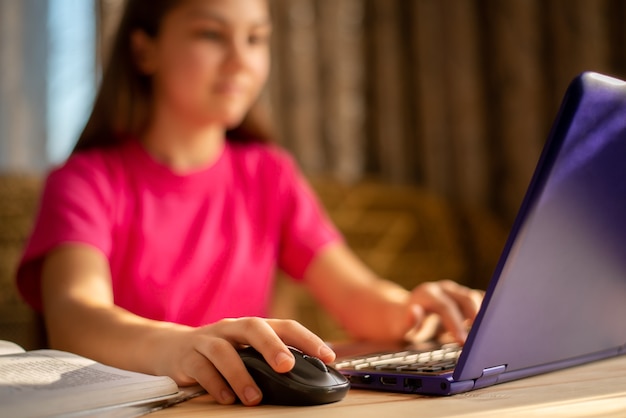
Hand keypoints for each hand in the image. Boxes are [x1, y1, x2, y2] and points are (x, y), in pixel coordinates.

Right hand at [153, 317, 334, 405]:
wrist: (169, 348)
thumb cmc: (219, 353)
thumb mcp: (244, 351)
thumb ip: (268, 361)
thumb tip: (305, 379)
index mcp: (251, 327)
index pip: (284, 326)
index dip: (307, 339)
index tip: (328, 356)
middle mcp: (231, 328)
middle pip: (253, 327)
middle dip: (272, 346)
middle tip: (286, 366)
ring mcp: (207, 340)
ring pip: (224, 350)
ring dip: (241, 374)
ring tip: (254, 398)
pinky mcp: (186, 357)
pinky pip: (201, 369)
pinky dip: (215, 385)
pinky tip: (227, 399)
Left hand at [405, 280, 483, 343]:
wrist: (403, 314)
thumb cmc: (402, 323)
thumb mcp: (399, 326)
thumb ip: (407, 321)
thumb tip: (414, 311)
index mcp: (427, 294)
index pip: (445, 306)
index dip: (455, 323)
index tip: (463, 341)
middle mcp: (443, 289)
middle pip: (465, 298)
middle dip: (476, 318)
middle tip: (481, 340)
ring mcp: (455, 292)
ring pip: (475, 298)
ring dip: (483, 315)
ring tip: (486, 336)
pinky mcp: (464, 298)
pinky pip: (480, 301)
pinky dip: (486, 314)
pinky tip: (489, 330)